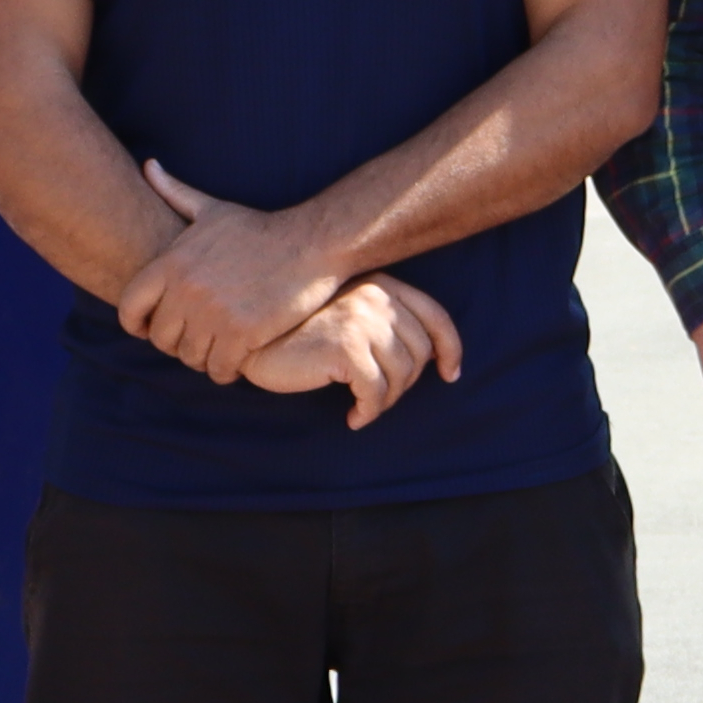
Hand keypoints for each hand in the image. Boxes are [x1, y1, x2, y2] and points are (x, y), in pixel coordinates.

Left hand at [115, 158, 349, 386]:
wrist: (310, 243)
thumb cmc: (259, 229)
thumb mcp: (213, 210)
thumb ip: (175, 192)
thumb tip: (148, 166)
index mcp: (173, 263)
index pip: (130, 307)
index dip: (137, 324)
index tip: (152, 328)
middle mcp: (187, 290)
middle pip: (161, 338)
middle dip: (176, 343)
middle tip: (195, 340)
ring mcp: (214, 314)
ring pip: (190, 357)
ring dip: (203, 359)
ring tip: (216, 351)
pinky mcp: (242, 334)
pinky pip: (219, 368)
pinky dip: (226, 370)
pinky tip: (236, 360)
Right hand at [241, 275, 464, 425]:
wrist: (252, 337)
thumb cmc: (298, 331)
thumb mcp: (347, 312)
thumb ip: (384, 321)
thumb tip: (430, 358)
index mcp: (382, 284)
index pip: (436, 316)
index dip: (450, 349)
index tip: (450, 374)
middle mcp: (377, 297)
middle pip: (420, 353)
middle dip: (406, 383)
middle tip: (379, 397)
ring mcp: (362, 321)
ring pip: (401, 376)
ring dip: (385, 401)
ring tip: (364, 408)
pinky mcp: (346, 348)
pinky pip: (376, 393)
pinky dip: (370, 412)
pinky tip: (354, 418)